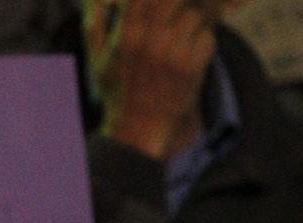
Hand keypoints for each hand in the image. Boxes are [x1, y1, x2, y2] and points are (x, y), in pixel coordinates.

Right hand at [86, 0, 215, 160]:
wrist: (138, 130)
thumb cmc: (117, 92)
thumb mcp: (97, 60)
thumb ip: (95, 24)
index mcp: (125, 36)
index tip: (155, 4)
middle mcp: (149, 43)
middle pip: (174, 0)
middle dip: (177, 3)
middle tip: (175, 17)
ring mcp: (172, 55)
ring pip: (193, 16)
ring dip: (191, 24)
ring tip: (181, 39)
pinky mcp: (191, 69)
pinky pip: (207, 37)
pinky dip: (202, 42)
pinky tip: (190, 55)